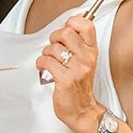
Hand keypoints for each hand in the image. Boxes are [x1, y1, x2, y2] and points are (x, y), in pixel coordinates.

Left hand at [36, 13, 103, 132]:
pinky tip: (45, 69)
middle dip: (54, 38)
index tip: (66, 28)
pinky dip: (41, 64)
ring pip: (53, 48)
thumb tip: (70, 23)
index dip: (72, 22)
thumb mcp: (84, 60)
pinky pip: (46, 61)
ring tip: (51, 62)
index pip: (87, 25)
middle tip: (55, 48)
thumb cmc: (80, 85)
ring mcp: (77, 69)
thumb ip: (77, 42)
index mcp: (91, 50)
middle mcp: (86, 58)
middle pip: (65, 33)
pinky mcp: (65, 79)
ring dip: (46, 54)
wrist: (82, 110)